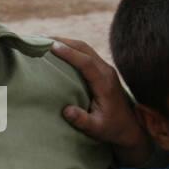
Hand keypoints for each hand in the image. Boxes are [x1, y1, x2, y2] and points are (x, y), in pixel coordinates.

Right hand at [51, 37, 152, 166]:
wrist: (128, 127)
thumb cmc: (110, 129)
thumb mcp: (96, 129)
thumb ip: (82, 121)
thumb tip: (66, 110)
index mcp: (105, 83)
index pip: (86, 63)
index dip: (69, 54)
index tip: (52, 47)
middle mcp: (107, 71)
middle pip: (85, 49)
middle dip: (63, 41)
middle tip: (40, 39)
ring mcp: (106, 69)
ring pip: (85, 49)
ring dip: (66, 42)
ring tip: (45, 41)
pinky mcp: (102, 70)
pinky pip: (86, 54)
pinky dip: (71, 49)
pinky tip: (58, 49)